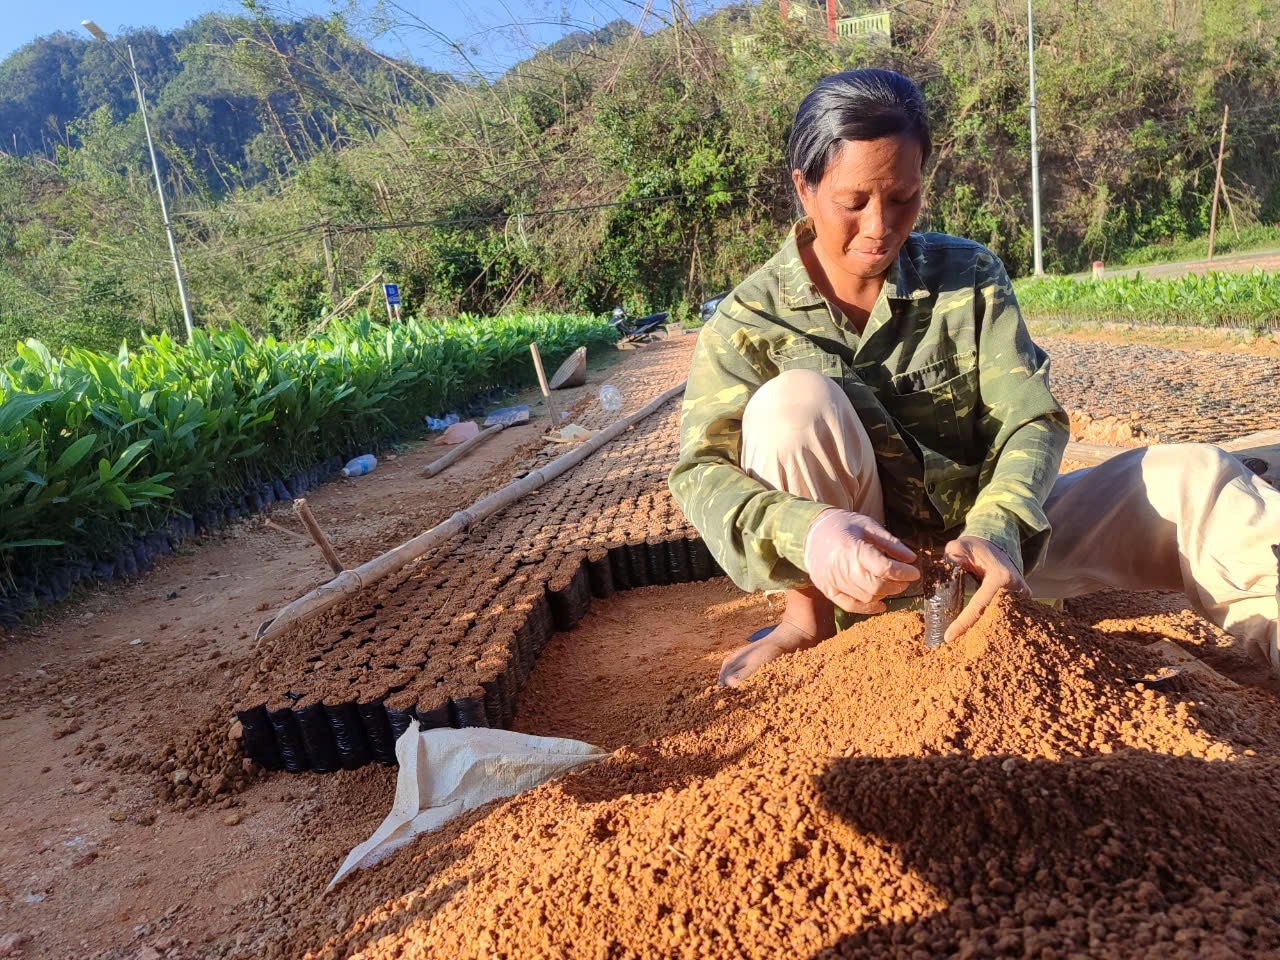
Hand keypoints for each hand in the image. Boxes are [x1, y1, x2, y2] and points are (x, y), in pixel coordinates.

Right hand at [803, 509, 919, 613]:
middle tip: (904, 579)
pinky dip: (868, 608)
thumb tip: (911, 558)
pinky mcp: (828, 590)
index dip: (904, 573)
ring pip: (866, 597)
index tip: (914, 572)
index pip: (885, 568)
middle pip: (877, 586)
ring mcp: (833, 581)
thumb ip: (890, 543)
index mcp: (853, 548)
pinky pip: (851, 605)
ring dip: (885, 594)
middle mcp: (842, 568)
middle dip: (897, 585)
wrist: (809, 532)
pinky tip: (881, 604)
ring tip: (891, 585)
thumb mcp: (867, 525)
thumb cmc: (841, 525)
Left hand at [942, 536, 1029, 642]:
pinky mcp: (1024, 603)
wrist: (999, 546)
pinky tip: (979, 637)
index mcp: (1001, 578)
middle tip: (954, 646)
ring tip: (965, 645)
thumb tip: (944, 574)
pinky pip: (1008, 620)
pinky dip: (994, 628)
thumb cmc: (978, 547)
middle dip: (974, 633)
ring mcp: (1023, 598)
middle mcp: (1016, 590)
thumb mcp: (961, 546)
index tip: (949, 637)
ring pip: (1002, 623)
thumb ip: (951, 557)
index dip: (963, 623)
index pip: (979, 606)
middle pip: (993, 620)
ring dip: (985, 633)